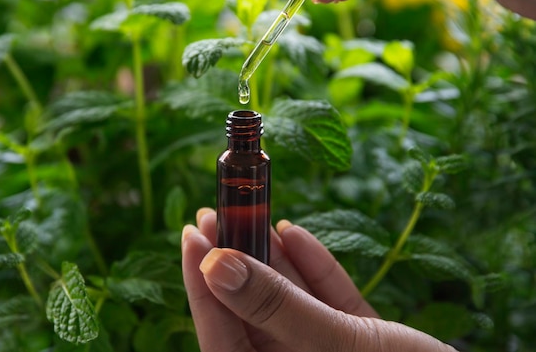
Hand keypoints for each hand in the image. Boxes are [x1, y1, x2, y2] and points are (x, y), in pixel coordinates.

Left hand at [182, 208, 455, 351]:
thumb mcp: (338, 345)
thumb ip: (276, 307)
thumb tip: (216, 266)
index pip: (221, 334)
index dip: (201, 283)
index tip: (192, 233)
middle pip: (252, 311)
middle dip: (234, 260)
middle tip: (215, 214)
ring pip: (288, 303)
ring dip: (272, 258)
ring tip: (252, 214)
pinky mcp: (360, 344)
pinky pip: (327, 305)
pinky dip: (314, 272)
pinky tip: (298, 235)